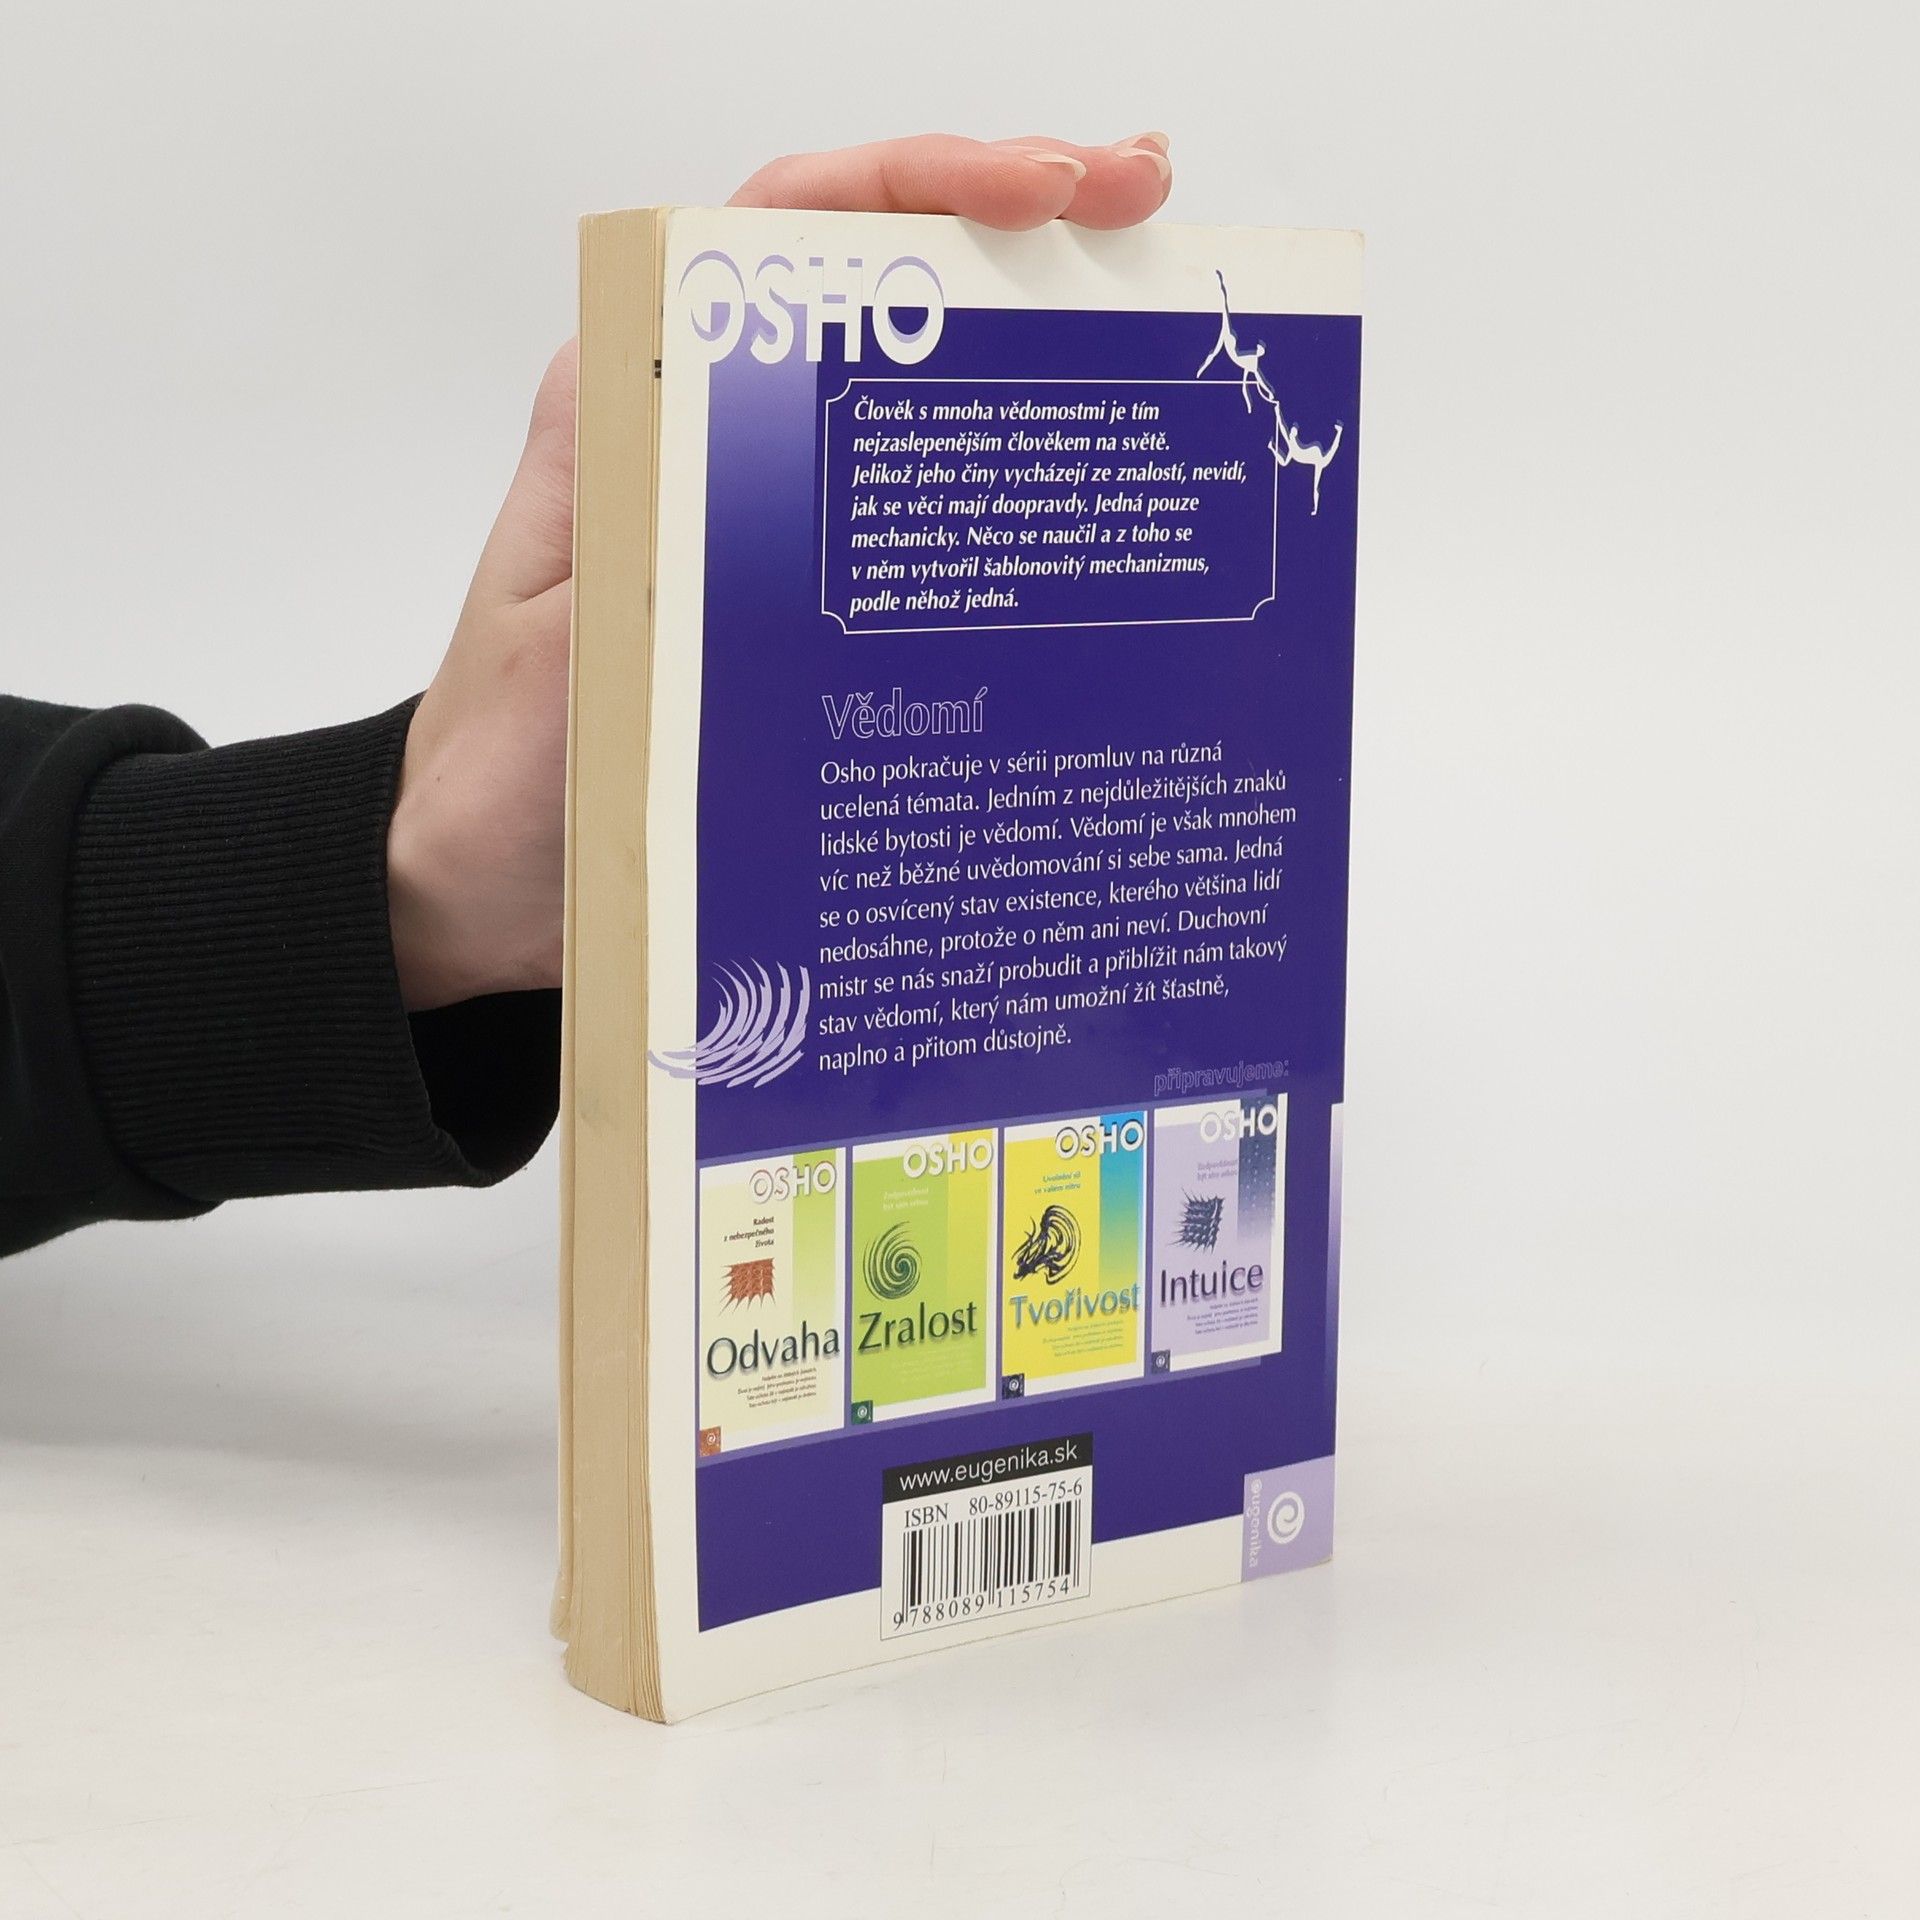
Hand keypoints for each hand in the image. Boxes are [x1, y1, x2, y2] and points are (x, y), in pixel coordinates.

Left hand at [387, 132, 1173, 1011]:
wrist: (479, 878)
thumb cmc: (502, 783)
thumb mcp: (567, 675)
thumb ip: (645, 578)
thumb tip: (766, 492)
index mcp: (629, 408)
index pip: (779, 230)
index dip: (916, 183)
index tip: (1043, 188)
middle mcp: (697, 429)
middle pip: (865, 271)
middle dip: (1006, 215)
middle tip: (1140, 199)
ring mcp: (752, 503)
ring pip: (900, 368)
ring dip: (1020, 318)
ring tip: (1141, 292)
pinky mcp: (785, 580)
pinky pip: (904, 490)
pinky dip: (994, 449)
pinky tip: (1079, 459)